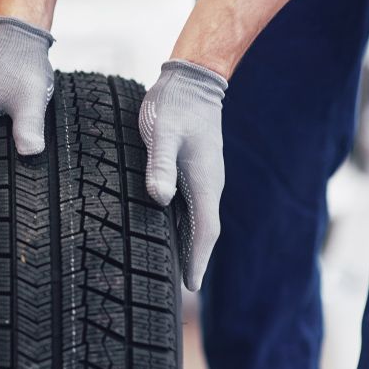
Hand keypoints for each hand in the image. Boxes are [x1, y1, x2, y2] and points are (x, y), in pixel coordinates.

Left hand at [139, 60, 227, 290]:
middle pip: (202, 232)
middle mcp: (208, 185)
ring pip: (196, 220)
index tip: (191, 286)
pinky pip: (190, 206)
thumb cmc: (174, 105)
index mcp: (204, 182)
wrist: (191, 79)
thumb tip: (161, 199)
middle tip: (181, 288)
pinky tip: (167, 231)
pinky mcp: (194, 169)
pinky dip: (181, 224)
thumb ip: (160, 165)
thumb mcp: (162, 134)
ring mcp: (202, 177)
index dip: (198, 260)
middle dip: (194, 260)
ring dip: (188, 244)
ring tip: (174, 269)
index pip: (205, 231)